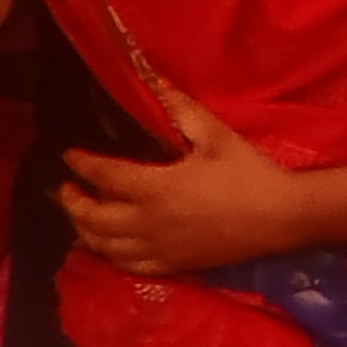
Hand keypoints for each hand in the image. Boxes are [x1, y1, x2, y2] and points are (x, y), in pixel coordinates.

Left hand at [60, 94, 309, 276]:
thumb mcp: (215, 135)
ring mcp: (156, 248)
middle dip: (73, 201)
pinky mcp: (170, 265)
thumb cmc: (247, 172)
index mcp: (155, 187)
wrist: (277, 217)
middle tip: (68, 187)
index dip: (82, 164)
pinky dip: (109, 253)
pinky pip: (127, 264)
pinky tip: (109, 245)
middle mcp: (146, 223)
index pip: (104, 175)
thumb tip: (155, 82)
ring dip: (85, 229)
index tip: (69, 155)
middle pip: (93, 217)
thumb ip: (180, 110)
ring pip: (104, 245)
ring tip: (82, 215)